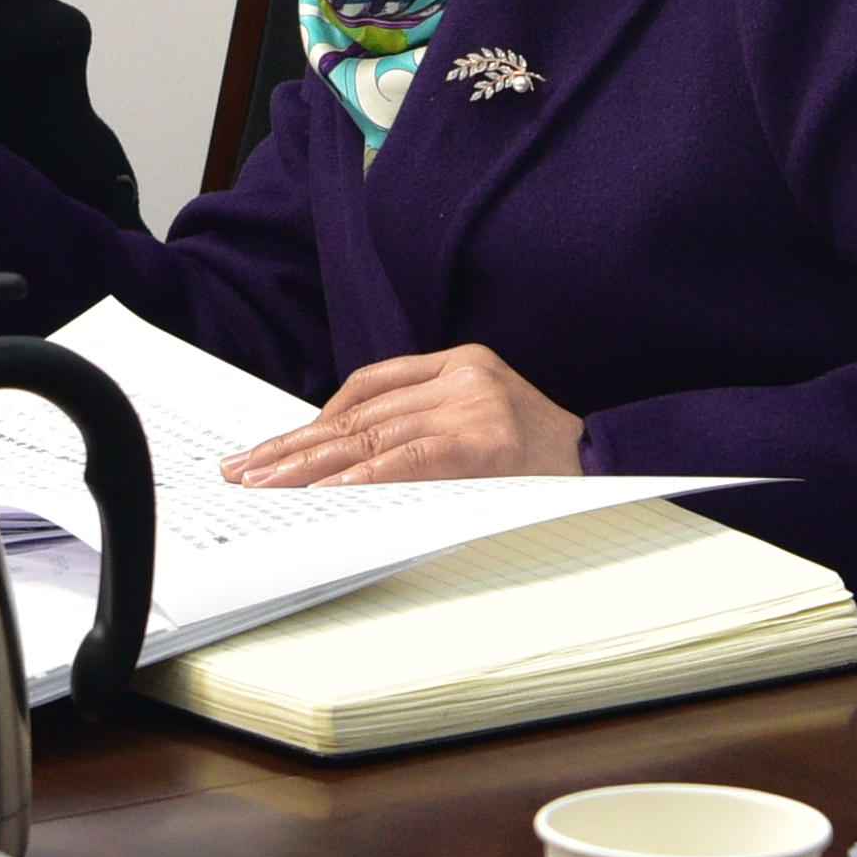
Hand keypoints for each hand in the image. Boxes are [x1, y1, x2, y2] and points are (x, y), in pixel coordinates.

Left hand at [224, 345, 579, 485]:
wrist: (613, 465)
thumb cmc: (543, 460)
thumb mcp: (484, 421)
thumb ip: (423, 426)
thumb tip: (337, 463)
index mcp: (461, 361)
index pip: (368, 386)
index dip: (314, 422)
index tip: (270, 452)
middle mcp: (464, 375)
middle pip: (360, 414)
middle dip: (295, 449)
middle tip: (244, 473)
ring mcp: (475, 405)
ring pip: (373, 437)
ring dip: (312, 469)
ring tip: (266, 488)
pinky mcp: (485, 442)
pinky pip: (410, 461)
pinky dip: (365, 480)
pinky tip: (326, 495)